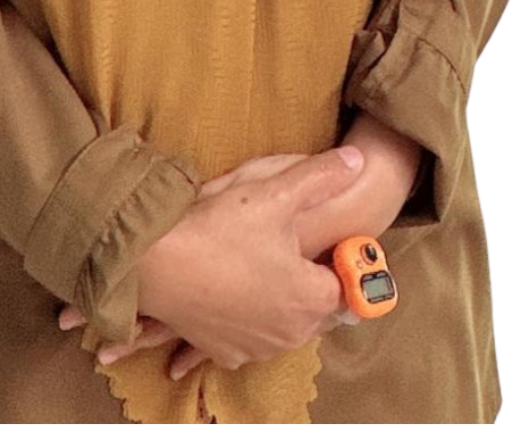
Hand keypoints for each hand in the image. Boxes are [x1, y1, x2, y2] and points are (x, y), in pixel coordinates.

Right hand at [62, 146, 362, 376]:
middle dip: (310, 279)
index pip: (349, 286)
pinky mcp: (224, 351)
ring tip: (259, 262)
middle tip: (289, 245)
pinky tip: (233, 287)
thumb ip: (321, 176)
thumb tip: (356, 160)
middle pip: (317, 307)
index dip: (340, 259)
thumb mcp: (275, 192)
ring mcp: (256, 347)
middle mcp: (290, 333)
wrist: (154, 264)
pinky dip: (247, 315)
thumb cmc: (218, 231)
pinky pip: (249, 334)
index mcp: (311, 299)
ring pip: (283, 322)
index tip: (327, 240)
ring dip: (279, 299)